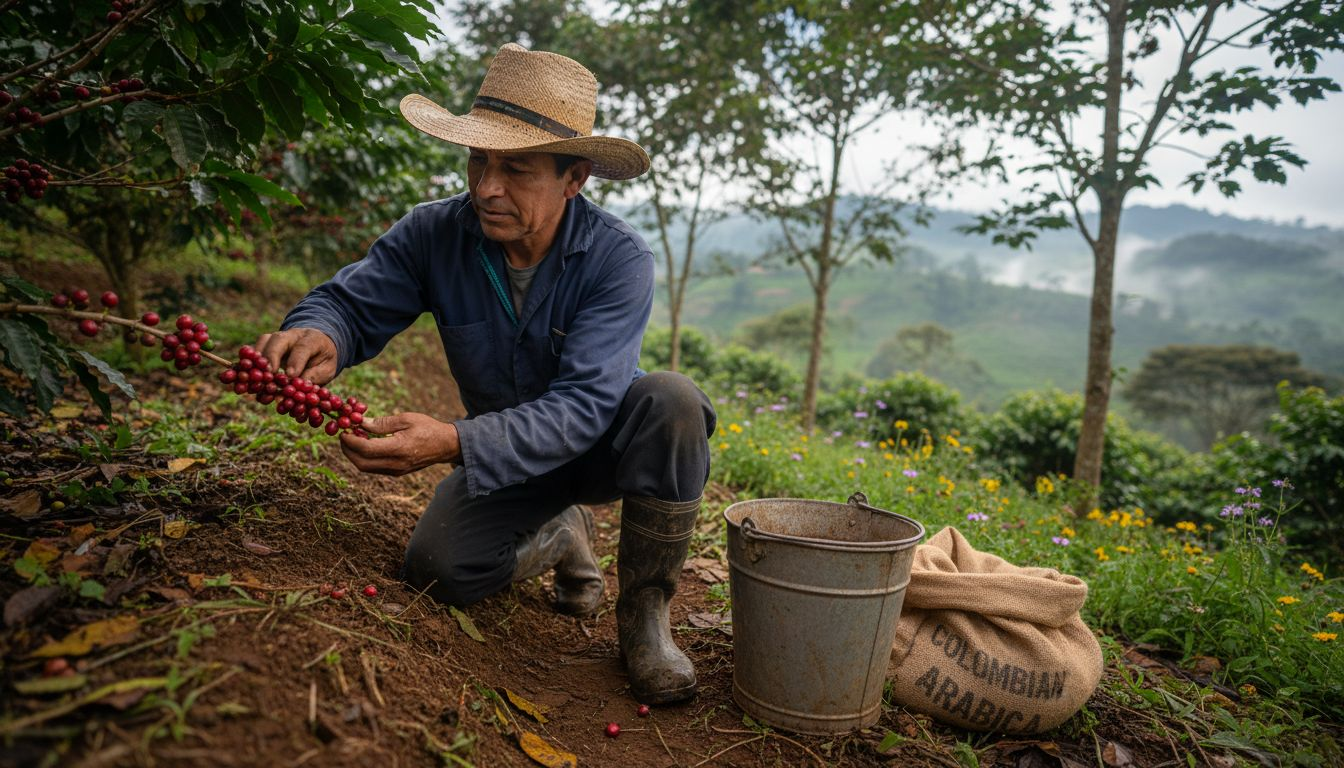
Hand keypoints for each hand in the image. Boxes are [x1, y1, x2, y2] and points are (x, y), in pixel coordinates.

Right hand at [255, 328, 337, 383]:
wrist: (316, 346)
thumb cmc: (322, 359)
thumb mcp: (327, 369)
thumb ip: (314, 376)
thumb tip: (296, 388)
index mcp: (312, 339)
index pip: (303, 347)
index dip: (296, 361)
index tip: (291, 375)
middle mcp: (292, 336)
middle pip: (278, 339)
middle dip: (272, 357)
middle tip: (269, 375)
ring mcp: (276, 339)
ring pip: (263, 342)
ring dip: (256, 361)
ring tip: (255, 379)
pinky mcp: (265, 346)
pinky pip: (253, 351)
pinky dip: (248, 364)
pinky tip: (246, 380)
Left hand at [339, 412, 459, 475]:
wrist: (446, 445)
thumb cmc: (428, 428)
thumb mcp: (406, 419)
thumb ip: (382, 423)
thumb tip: (360, 423)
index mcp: (398, 449)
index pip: (366, 449)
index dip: (350, 440)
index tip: (343, 430)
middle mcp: (395, 464)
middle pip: (361, 463)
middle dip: (347, 450)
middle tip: (343, 435)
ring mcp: (396, 470)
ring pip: (366, 467)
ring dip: (354, 455)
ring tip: (353, 438)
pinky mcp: (397, 472)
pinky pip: (374, 468)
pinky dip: (365, 458)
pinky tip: (365, 445)